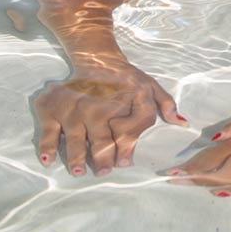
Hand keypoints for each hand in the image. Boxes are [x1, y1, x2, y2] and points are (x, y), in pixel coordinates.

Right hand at [35, 61, 184, 175]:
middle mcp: (100, 105)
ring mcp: (75, 108)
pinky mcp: (53, 107)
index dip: (128, 146)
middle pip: (103, 139)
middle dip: (103, 159)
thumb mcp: (151, 86)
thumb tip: (182, 123)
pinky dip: (48, 147)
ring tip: (80, 171)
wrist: (96, 59)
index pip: (131, 127)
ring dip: (77, 158)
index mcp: (126, 100)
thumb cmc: (127, 79)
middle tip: (104, 172)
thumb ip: (166, 104)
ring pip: (76, 140)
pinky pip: (49, 131)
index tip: (125, 162)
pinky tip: (49, 160)